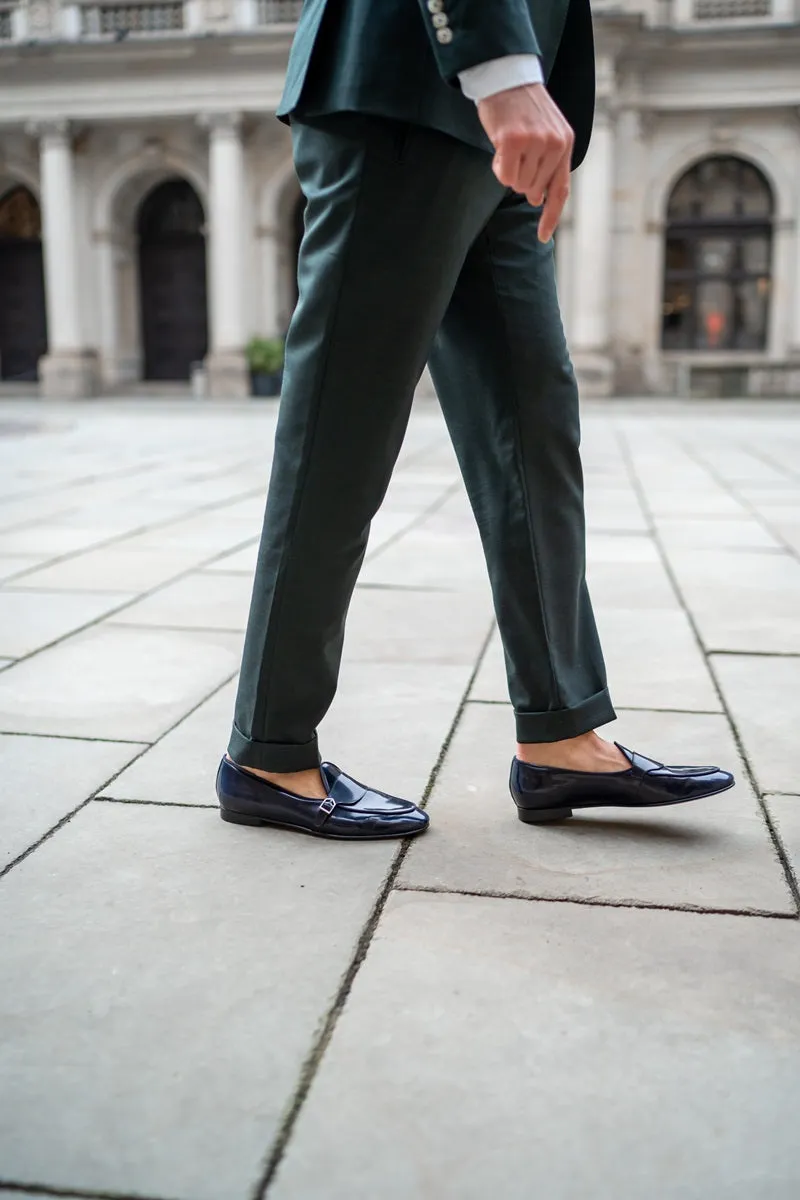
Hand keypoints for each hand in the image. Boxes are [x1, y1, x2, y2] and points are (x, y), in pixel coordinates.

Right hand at [477, 83, 573, 241]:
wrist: (506, 76)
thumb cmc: (522, 108)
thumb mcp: (544, 133)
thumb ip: (545, 165)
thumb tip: (535, 199)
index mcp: (565, 143)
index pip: (560, 190)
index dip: (551, 216)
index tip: (542, 237)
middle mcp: (555, 144)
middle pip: (532, 190)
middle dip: (520, 179)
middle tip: (515, 154)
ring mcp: (535, 142)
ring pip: (518, 185)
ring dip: (508, 171)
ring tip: (508, 145)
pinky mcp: (514, 141)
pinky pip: (504, 176)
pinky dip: (498, 167)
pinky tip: (499, 146)